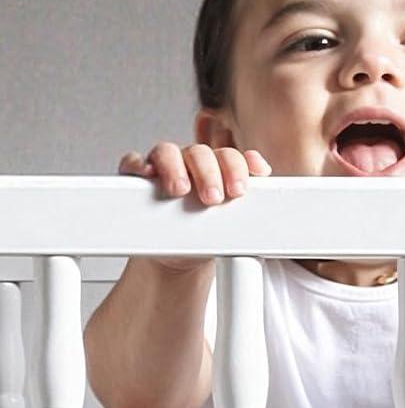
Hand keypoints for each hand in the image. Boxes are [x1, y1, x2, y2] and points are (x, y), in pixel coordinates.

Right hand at [119, 142, 271, 273]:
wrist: (182, 255)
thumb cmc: (210, 233)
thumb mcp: (234, 222)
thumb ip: (250, 208)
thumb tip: (269, 203)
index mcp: (220, 169)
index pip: (231, 157)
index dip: (238, 167)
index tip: (240, 189)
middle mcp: (192, 163)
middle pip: (202, 152)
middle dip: (210, 173)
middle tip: (214, 198)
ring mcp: (164, 168)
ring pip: (168, 152)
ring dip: (175, 168)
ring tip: (181, 190)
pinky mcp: (137, 179)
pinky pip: (134, 162)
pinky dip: (139, 164)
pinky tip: (147, 174)